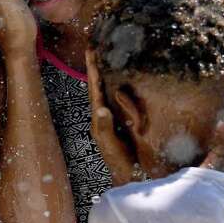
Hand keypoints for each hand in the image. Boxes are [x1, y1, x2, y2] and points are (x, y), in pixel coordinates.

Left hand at [86, 50, 143, 186]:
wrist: (132, 177)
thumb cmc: (121, 162)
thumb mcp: (111, 146)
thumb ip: (105, 129)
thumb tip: (101, 108)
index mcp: (99, 118)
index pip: (94, 88)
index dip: (93, 68)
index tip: (90, 49)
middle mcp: (103, 114)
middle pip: (97, 84)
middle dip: (95, 65)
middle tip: (94, 45)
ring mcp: (112, 117)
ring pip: (104, 89)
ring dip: (102, 72)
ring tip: (101, 55)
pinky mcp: (121, 120)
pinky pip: (115, 97)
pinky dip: (112, 84)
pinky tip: (115, 77)